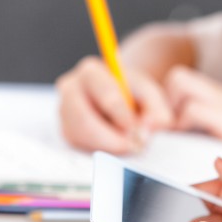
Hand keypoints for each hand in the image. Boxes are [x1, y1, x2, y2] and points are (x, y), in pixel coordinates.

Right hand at [55, 56, 173, 153]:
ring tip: (127, 145)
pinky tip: (115, 144)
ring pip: (80, 136)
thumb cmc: (134, 95)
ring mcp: (64, 111)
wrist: (120, 97)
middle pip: (83, 119)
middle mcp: (70, 89)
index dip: (122, 115)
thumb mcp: (151, 96)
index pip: (105, 94)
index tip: (136, 130)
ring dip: (106, 146)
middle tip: (132, 146)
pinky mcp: (66, 130)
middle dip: (110, 138)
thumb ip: (156, 111)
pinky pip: (80, 146)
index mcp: (91, 72)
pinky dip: (100, 149)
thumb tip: (148, 128)